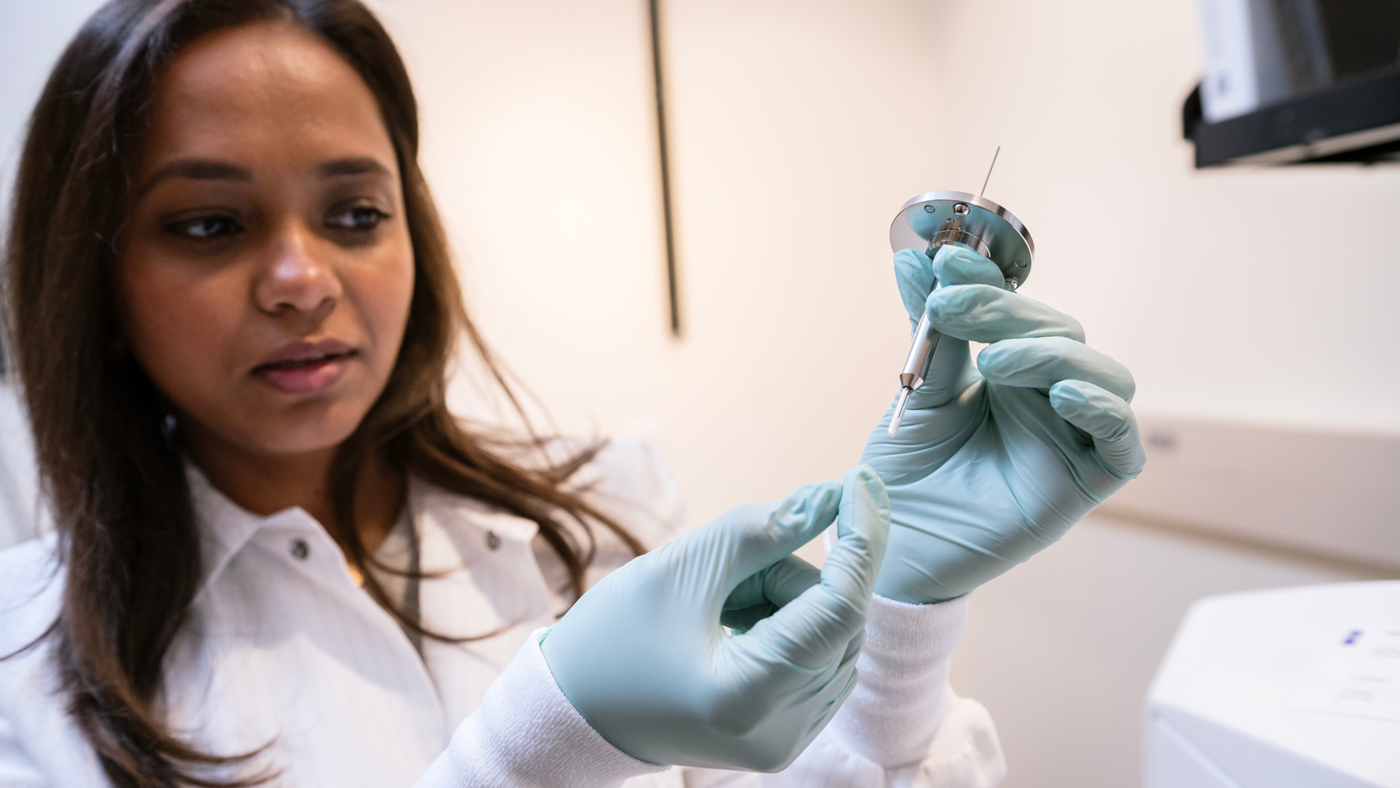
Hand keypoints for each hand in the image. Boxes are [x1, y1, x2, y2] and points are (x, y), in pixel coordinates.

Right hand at [541, 466, 889, 770]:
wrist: (574, 710)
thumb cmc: (612, 639)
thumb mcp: (681, 569)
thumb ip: (762, 531)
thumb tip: (830, 497)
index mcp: (747, 696)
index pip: (840, 608)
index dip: (860, 538)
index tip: (861, 481)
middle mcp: (779, 733)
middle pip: (834, 619)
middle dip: (788, 576)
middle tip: (723, 572)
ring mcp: (786, 743)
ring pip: (830, 637)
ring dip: (784, 602)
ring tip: (714, 608)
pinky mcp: (784, 739)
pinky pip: (817, 661)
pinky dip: (784, 628)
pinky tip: (729, 629)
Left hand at [862, 245, 1144, 604]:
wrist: (890, 544)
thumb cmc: (905, 475)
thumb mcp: (917, 392)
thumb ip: (930, 331)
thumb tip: (915, 258)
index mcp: (1011, 372)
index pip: (1020, 311)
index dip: (991, 281)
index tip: (947, 261)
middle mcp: (1049, 399)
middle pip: (1062, 333)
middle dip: (1008, 312)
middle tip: (951, 307)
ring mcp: (1072, 438)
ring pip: (1104, 374)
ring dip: (1051, 354)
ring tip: (993, 361)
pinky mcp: (1087, 483)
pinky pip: (1122, 441)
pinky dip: (1101, 409)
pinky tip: (1059, 395)